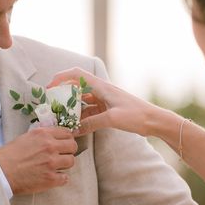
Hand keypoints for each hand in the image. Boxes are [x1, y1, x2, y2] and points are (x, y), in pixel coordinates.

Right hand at [0, 126, 76, 194]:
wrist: (0, 171)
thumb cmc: (10, 155)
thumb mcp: (26, 137)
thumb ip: (42, 136)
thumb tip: (55, 137)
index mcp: (44, 134)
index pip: (67, 133)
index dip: (67, 140)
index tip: (64, 144)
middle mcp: (50, 147)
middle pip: (73, 147)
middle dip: (68, 151)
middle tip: (61, 156)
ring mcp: (51, 163)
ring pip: (71, 162)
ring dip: (64, 165)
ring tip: (55, 167)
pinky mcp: (50, 179)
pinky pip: (65, 178)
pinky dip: (60, 179)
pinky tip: (52, 177)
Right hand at [49, 68, 174, 136]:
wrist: (155, 121)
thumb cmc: (137, 115)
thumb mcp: (111, 119)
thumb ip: (91, 123)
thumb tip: (73, 130)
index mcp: (102, 86)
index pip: (76, 74)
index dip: (60, 78)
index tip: (49, 88)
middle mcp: (102, 90)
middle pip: (77, 88)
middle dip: (63, 95)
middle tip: (52, 106)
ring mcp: (105, 100)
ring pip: (83, 101)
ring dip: (72, 108)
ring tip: (62, 118)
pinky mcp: (108, 110)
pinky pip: (90, 111)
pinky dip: (82, 117)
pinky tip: (76, 126)